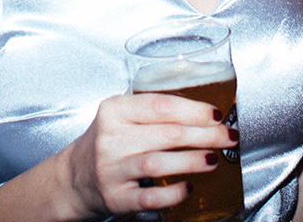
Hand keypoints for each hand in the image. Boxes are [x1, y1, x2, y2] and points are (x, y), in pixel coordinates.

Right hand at [56, 93, 235, 219]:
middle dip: (204, 134)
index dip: (193, 109)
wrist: (75, 177)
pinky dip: (172, 193)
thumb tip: (203, 109)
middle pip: (166, 133)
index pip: (160, 105)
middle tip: (227, 136)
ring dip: (191, 161)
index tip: (216, 114)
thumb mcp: (120, 116)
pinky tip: (188, 187)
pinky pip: (148, 197)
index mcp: (114, 110)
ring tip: (213, 159)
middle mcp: (110, 137)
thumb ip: (151, 107)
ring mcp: (111, 169)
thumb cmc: (107, 142)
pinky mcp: (115, 197)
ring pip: (157, 163)